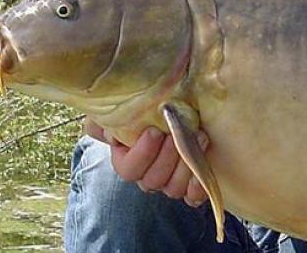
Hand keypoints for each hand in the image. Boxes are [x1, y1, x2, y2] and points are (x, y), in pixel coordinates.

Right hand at [84, 117, 209, 206]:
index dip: (142, 154)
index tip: (154, 131)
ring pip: (173, 188)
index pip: (128, 169)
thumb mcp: (121, 110)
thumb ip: (106, 120)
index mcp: (128, 161)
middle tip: (176, 134)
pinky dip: (197, 186)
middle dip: (167, 156)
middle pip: (153, 180)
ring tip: (198, 137)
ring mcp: (170, 183)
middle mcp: (148, 176)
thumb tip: (110, 133)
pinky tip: (200, 171)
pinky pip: (193, 197)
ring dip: (186, 165)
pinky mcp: (191, 186)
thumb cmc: (147, 111)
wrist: (179, 113)